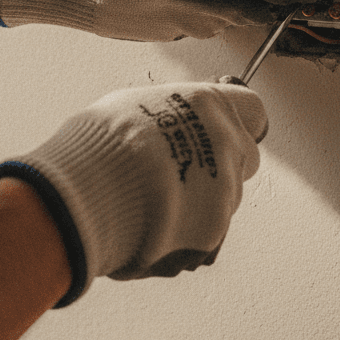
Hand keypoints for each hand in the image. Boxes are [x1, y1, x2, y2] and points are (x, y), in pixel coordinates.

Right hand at [0, 81, 266, 304]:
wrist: (86, 195)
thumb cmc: (99, 146)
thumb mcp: (131, 105)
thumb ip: (168, 112)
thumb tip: (168, 119)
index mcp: (210, 105)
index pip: (253, 110)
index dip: (236, 123)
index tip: (222, 132)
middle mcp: (227, 143)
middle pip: (245, 157)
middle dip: (222, 166)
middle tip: (184, 174)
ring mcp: (225, 188)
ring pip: (226, 198)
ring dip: (201, 202)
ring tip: (154, 205)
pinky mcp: (215, 229)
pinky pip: (207, 232)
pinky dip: (186, 234)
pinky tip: (152, 228)